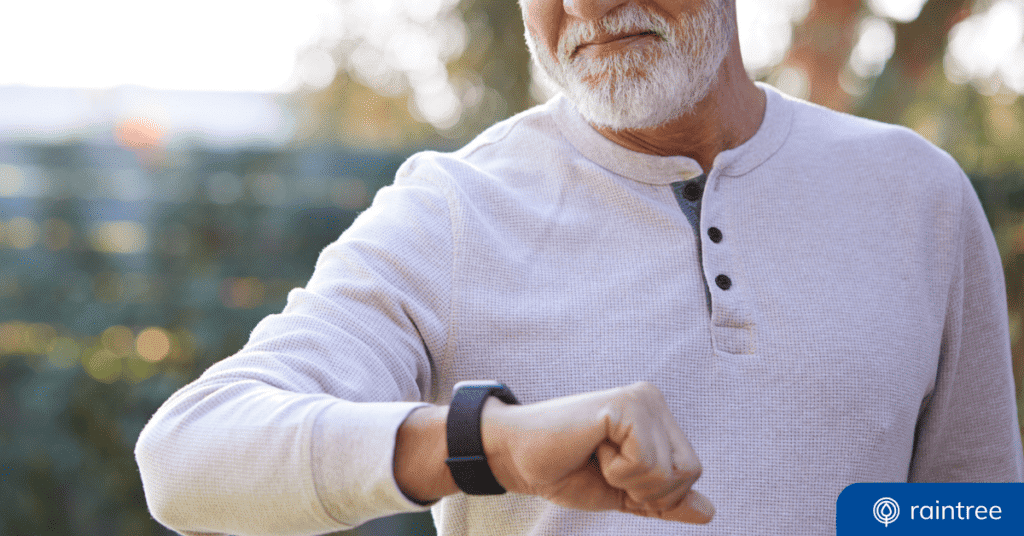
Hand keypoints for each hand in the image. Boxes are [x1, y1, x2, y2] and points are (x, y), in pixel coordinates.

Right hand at [481, 382, 713, 523]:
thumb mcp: (623, 493)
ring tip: (597, 455)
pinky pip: (645, 463)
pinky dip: (617, 471)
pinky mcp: (625, 405)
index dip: (655, 494)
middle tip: (605, 468)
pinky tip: (592, 447)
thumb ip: (663, 501)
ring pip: (668, 471)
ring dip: (627, 481)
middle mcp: (654, 400)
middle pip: (688, 472)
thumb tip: (708, 512)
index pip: (691, 472)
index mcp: (657, 417)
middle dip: (647, 491)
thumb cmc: (566, 471)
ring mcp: (641, 399)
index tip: (613, 476)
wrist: (518, 458)